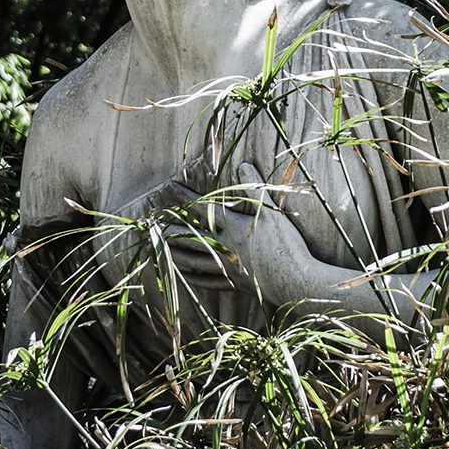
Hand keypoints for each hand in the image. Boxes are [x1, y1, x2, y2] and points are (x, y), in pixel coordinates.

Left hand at [159, 161, 321, 310]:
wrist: (297, 282)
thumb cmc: (288, 246)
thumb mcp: (274, 213)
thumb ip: (255, 189)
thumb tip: (242, 165)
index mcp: (232, 227)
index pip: (201, 207)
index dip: (182, 196)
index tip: (166, 188)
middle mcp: (224, 248)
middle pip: (189, 235)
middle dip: (169, 226)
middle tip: (151, 221)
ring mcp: (227, 268)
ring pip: (192, 259)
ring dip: (173, 252)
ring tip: (158, 247)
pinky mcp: (234, 284)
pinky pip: (206, 281)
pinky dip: (190, 276)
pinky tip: (181, 275)